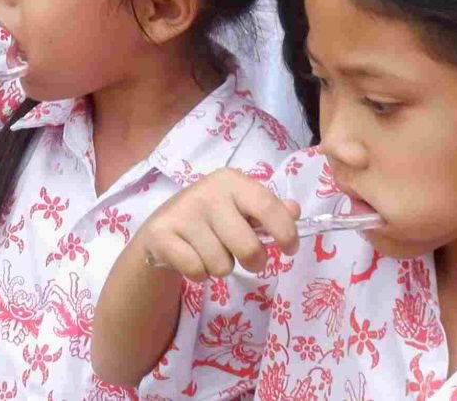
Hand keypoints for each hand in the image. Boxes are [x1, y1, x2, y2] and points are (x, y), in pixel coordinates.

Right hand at [129, 168, 299, 279]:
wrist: (163, 226)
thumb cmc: (212, 216)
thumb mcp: (241, 207)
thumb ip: (270, 209)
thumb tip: (294, 210)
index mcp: (232, 182)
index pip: (267, 205)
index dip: (285, 231)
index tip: (290, 250)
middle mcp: (207, 192)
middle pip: (247, 247)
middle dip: (254, 262)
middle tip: (248, 259)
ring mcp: (182, 213)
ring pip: (221, 265)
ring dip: (221, 267)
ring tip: (211, 252)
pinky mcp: (162, 235)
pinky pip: (197, 272)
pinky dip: (199, 274)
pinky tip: (192, 257)